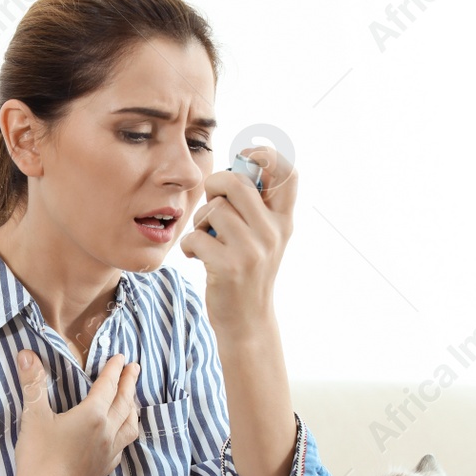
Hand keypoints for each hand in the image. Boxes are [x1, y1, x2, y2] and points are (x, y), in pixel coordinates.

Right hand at [11, 350, 140, 475]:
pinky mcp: (104, 470)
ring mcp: (109, 453)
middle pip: (125, 402)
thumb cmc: (37, 458)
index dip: (114, 370)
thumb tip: (26, 354)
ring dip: (133, 408)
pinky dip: (126, 433)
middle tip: (135, 368)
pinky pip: (123, 446)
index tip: (121, 357)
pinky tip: (120, 435)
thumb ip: (33, 384)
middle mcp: (107, 432)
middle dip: (130, 383)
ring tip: (133, 400)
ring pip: (130, 426)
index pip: (108, 386)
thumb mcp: (33, 417)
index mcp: (92, 415)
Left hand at [178, 145, 298, 330]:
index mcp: (283, 221)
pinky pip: (196, 237)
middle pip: (236, 182)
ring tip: (204, 237)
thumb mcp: (263, 239)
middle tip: (211, 201)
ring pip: (213, 210)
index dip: (265, 154)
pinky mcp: (229, 267)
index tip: (245, 158)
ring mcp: (253, 250)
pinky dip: (188, 245)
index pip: (288, 172)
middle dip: (213, 185)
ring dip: (199, 221)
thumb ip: (255, 206)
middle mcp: (273, 233)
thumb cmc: (247, 273)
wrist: (247, 321)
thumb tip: (236, 165)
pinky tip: (195, 256)